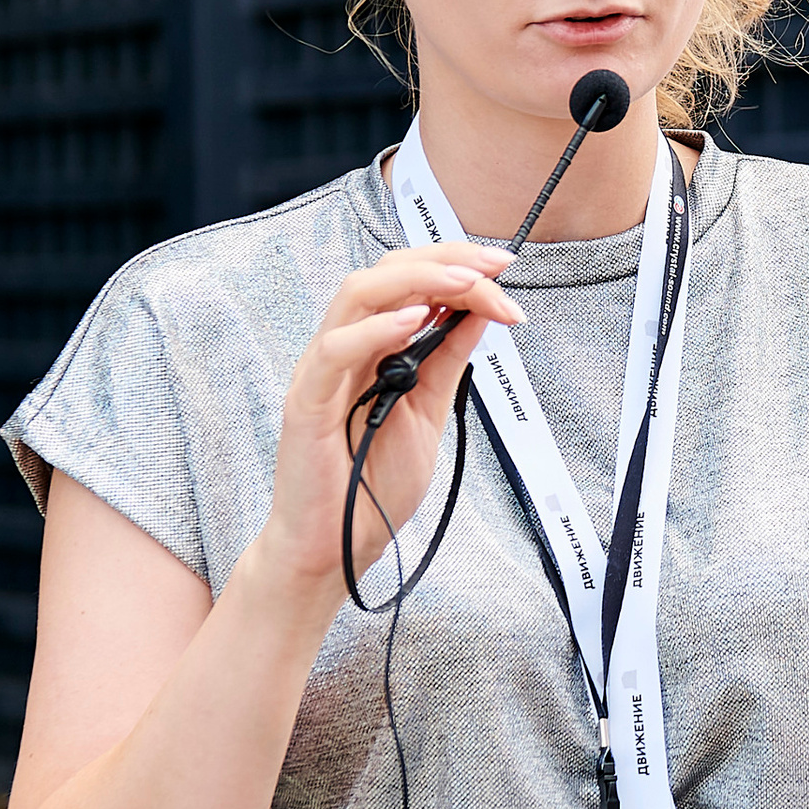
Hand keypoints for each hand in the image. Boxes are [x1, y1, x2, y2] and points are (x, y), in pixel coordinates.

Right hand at [259, 244, 523, 604]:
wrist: (337, 548)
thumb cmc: (370, 484)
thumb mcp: (429, 411)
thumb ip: (448, 360)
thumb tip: (482, 310)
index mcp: (370, 347)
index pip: (409, 283)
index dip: (456, 266)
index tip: (503, 269)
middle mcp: (344, 349)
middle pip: (384, 273)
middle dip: (444, 260)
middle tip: (494, 267)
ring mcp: (321, 373)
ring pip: (356, 295)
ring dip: (416, 280)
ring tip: (465, 283)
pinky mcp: (305, 404)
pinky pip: (333, 352)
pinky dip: (374, 330)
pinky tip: (413, 321)